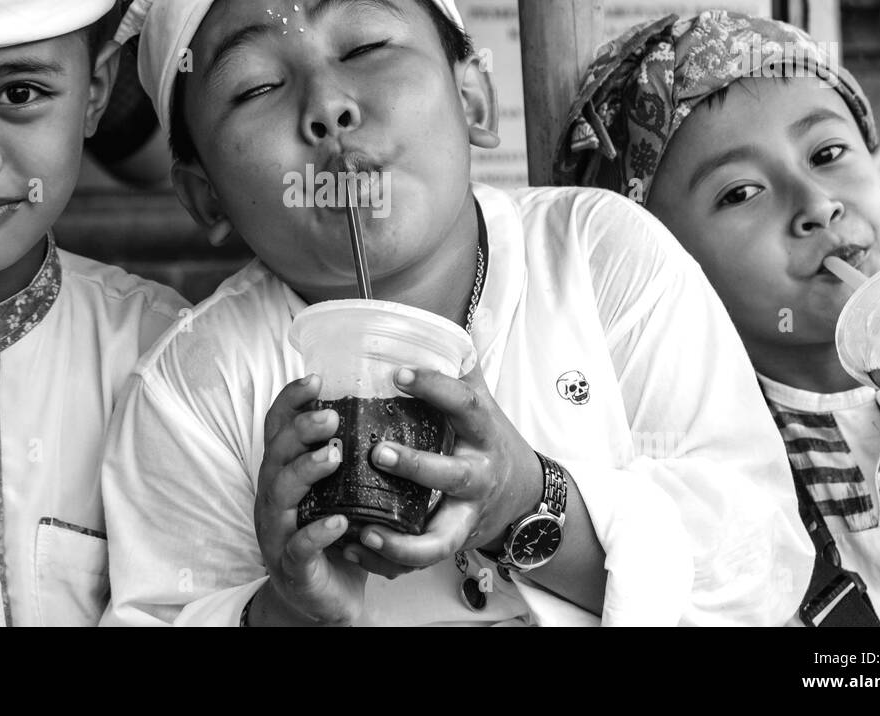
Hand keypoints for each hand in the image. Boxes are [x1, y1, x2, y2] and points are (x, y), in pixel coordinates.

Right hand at [254, 374, 366, 624]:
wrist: (321, 595)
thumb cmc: (332, 532)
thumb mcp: (336, 487)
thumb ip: (346, 452)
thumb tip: (382, 405)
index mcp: (283, 470)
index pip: (277, 426)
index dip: (290, 400)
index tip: (316, 378)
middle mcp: (274, 494)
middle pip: (277, 452)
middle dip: (301, 430)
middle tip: (332, 416)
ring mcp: (278, 528)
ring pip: (281, 492)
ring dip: (307, 470)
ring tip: (334, 456)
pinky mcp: (292, 563)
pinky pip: (299, 545)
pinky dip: (318, 532)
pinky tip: (340, 522)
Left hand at [354, 363, 542, 568]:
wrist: (524, 498)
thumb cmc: (488, 442)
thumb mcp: (482, 402)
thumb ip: (462, 365)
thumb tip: (456, 316)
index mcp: (482, 433)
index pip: (464, 404)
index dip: (434, 387)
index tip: (398, 373)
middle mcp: (477, 477)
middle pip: (453, 476)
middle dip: (416, 467)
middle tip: (376, 452)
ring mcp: (465, 516)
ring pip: (439, 539)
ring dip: (402, 539)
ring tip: (365, 527)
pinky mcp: (451, 543)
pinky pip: (420, 562)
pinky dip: (388, 561)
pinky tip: (355, 548)